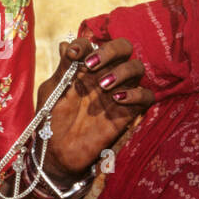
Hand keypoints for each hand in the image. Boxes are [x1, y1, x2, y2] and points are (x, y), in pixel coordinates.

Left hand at [37, 36, 154, 180]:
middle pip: (123, 48)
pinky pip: (147, 96)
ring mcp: (118, 92)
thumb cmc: (51, 121)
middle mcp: (104, 75)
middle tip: (93, 66)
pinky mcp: (128, 112)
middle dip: (112, 50)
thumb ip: (62, 69)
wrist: (57, 153)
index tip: (72, 55)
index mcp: (84, 67)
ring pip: (137, 68)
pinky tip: (118, 99)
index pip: (93, 44)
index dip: (84, 44)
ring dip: (123, 71)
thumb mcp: (52, 92)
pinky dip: (137, 93)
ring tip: (104, 86)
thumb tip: (66, 45)